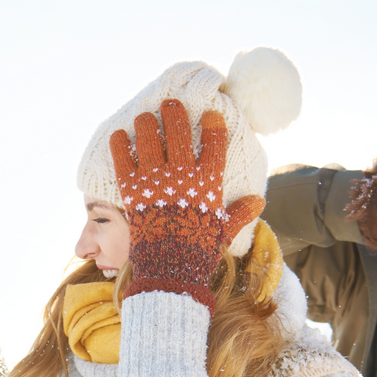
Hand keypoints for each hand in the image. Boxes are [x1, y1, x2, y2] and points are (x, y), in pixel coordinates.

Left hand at [110, 100, 263, 308]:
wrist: (169, 271)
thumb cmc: (198, 253)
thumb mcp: (222, 233)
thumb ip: (239, 214)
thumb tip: (258, 201)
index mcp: (207, 184)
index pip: (215, 145)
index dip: (212, 126)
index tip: (209, 115)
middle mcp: (182, 178)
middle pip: (179, 133)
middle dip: (175, 114)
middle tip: (170, 104)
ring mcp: (156, 182)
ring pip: (150, 140)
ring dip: (147, 125)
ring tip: (145, 118)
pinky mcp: (133, 192)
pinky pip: (124, 161)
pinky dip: (120, 147)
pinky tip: (119, 136)